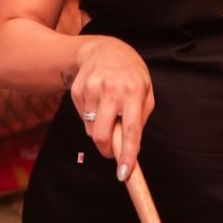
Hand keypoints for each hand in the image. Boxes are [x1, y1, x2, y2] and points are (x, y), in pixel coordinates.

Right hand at [71, 37, 154, 178]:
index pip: (131, 130)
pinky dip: (91, 119)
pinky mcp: (77, 91)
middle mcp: (111, 90)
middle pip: (102, 135)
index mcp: (133, 91)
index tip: (124, 173)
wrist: (104, 49)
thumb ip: (139, 118)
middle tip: (113, 153)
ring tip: (109, 113)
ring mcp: (91, 89)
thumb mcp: (145, 91)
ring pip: (91, 129)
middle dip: (107, 150)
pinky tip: (98, 102)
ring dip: (100, 131)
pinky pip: (83, 119)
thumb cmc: (130, 74)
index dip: (127, 154)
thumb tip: (129, 147)